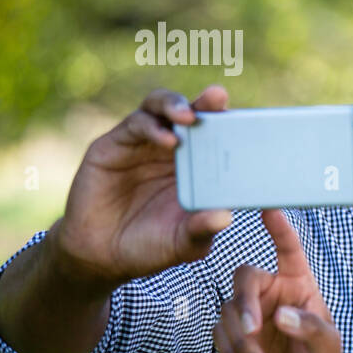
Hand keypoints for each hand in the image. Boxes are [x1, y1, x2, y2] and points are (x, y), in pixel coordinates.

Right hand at [52, 85, 232, 289]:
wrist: (102, 256)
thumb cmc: (151, 246)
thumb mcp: (183, 243)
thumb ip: (202, 229)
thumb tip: (225, 217)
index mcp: (198, 167)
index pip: (218, 135)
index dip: (230, 122)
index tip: (249, 117)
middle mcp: (173, 149)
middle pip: (192, 112)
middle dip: (206, 102)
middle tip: (218, 97)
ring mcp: (143, 144)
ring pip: (161, 108)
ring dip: (177, 105)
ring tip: (190, 117)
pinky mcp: (114, 146)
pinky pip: (135, 125)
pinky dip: (152, 128)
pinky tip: (167, 141)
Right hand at [213, 208, 342, 352]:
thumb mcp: (327, 344)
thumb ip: (310, 327)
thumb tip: (282, 315)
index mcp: (298, 282)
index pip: (288, 250)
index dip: (279, 230)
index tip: (269, 208)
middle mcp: (270, 289)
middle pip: (245, 278)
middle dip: (245, 304)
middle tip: (253, 330)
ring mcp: (249, 309)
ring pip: (230, 312)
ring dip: (241, 342)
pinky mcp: (232, 331)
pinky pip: (219, 335)